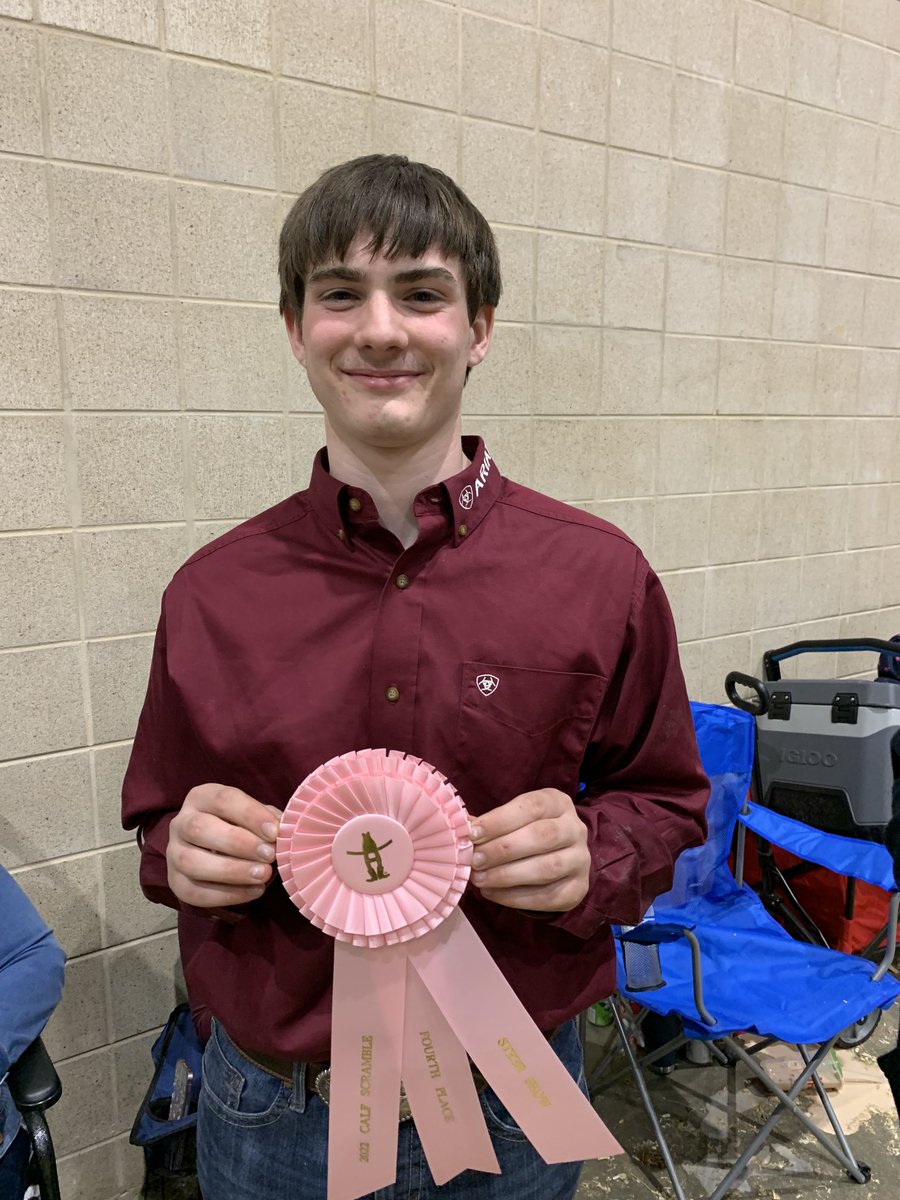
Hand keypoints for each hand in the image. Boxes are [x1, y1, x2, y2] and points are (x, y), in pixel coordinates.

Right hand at [167, 784, 281, 907]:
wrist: (219, 853)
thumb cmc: (242, 827)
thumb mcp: (255, 816)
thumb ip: (268, 820)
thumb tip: (285, 830)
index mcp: (202, 797)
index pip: (223, 800)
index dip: (250, 815)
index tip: (275, 832)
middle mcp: (181, 822)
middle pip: (200, 829)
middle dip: (238, 843)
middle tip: (270, 855)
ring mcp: (173, 853)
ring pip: (192, 862)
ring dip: (231, 871)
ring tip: (263, 875)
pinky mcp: (174, 882)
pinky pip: (194, 892)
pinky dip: (226, 894)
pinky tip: (254, 891)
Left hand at [468, 788, 589, 912]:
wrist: (560, 858)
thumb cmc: (527, 832)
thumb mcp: (513, 819)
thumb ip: (492, 824)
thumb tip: (463, 829)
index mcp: (558, 803)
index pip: (531, 807)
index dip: (500, 820)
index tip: (472, 833)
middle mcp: (576, 829)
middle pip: (543, 836)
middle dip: (503, 849)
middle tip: (475, 860)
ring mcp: (581, 860)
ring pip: (547, 867)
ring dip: (508, 875)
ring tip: (480, 879)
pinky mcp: (578, 889)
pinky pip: (547, 896)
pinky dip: (515, 897)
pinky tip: (492, 893)